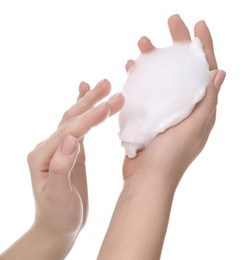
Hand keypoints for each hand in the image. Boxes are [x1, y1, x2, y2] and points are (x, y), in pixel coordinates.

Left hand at [27, 80, 123, 254]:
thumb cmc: (58, 215)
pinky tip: (84, 94)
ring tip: (104, 85)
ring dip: (89, 100)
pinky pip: (75, 125)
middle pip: (71, 118)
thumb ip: (61, 167)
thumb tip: (71, 139)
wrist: (56, 226)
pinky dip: (82, 109)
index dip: (91, 118)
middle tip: (111, 87)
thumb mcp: (58, 196)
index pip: (70, 131)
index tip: (110, 105)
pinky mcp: (69, 150)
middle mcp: (48, 147)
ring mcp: (59, 147)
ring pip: (74, 117)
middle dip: (92, 102)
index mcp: (43, 157)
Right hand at [123, 15, 225, 185]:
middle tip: (170, 23)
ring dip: (154, 58)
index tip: (197, 26)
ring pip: (162, 77)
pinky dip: (140, 77)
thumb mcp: (194, 129)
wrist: (147, 178)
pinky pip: (146, 90)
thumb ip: (207, 102)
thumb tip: (221, 72)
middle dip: (177, 45)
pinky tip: (131, 68)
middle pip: (183, 69)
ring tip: (142, 43)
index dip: (204, 47)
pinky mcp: (149, 115)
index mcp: (200, 109)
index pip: (206, 71)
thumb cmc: (171, 157)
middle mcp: (185, 107)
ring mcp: (165, 110)